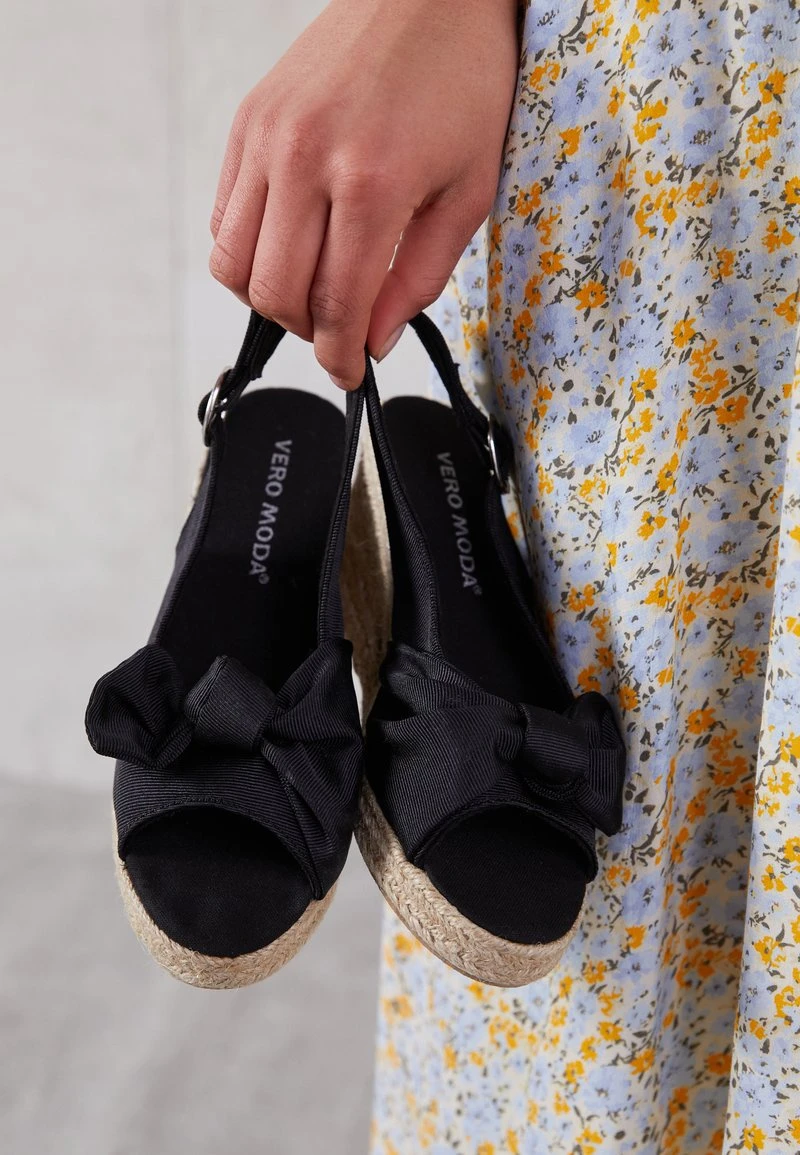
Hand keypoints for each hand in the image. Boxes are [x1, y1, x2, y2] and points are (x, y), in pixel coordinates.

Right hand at [209, 0, 518, 387]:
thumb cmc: (462, 82)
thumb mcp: (468, 192)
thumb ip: (419, 277)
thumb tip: (377, 338)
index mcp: (372, 181)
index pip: (336, 305)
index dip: (341, 356)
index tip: (350, 373)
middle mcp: (307, 158)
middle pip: (276, 293)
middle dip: (308, 333)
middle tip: (338, 332)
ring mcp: (267, 137)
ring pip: (233, 263)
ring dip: (270, 297)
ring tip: (311, 290)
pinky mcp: (246, 123)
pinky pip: (224, 216)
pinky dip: (250, 250)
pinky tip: (291, 246)